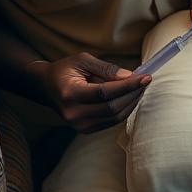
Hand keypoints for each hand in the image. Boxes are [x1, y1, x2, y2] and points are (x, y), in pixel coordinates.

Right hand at [33, 53, 149, 132]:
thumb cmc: (65, 70)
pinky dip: (124, 110)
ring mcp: (79, 125)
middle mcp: (73, 113)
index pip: (105, 93)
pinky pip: (112, 122)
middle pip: (112, 107)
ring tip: (139, 88)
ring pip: (115, 117)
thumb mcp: (82, 60)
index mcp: (70, 94)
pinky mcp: (85, 130)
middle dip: (133, 94)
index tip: (145, 77)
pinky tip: (130, 97)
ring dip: (132, 102)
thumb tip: (130, 76)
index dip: (128, 86)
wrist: (46, 87)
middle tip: (145, 81)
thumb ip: (106, 68)